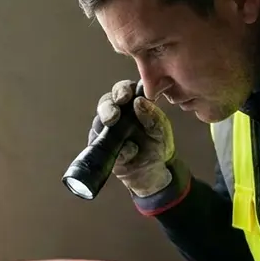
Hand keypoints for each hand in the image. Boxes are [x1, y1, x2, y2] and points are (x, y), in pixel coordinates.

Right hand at [88, 80, 175, 196]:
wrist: (153, 171)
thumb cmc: (157, 145)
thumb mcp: (161, 129)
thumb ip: (152, 115)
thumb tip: (138, 102)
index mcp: (133, 104)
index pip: (125, 90)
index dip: (123, 90)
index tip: (126, 96)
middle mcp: (117, 114)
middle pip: (106, 102)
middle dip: (108, 106)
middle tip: (114, 114)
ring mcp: (106, 130)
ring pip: (98, 121)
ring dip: (104, 120)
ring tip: (112, 124)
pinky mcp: (101, 148)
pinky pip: (100, 144)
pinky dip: (115, 147)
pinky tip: (128, 151)